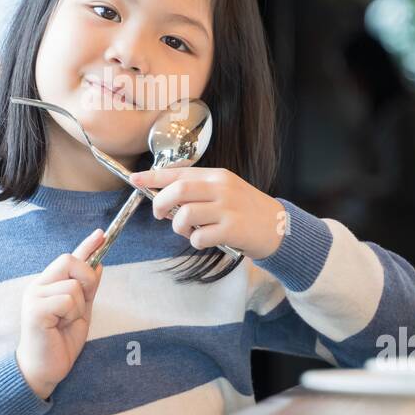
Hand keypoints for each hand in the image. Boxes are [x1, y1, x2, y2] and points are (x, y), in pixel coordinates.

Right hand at [16, 228, 104, 400]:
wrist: (43, 370)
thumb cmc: (60, 342)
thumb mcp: (80, 311)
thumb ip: (87, 289)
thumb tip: (98, 264)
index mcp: (47, 285)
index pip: (69, 258)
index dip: (86, 245)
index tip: (102, 233)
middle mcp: (38, 286)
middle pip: (69, 261)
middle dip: (86, 278)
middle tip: (84, 301)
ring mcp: (34, 296)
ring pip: (73, 285)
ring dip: (79, 306)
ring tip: (65, 322)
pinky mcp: (35, 309)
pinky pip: (67, 300)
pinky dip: (71, 314)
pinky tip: (59, 326)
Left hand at [129, 166, 287, 260]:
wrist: (278, 227)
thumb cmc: (246, 211)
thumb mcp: (224, 191)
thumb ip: (199, 191)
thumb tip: (165, 196)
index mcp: (217, 176)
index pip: (179, 172)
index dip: (153, 177)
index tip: (135, 179)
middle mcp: (222, 188)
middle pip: (179, 191)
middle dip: (161, 203)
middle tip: (160, 215)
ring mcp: (228, 208)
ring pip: (185, 215)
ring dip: (179, 227)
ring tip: (189, 231)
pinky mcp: (232, 229)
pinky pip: (199, 237)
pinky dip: (195, 242)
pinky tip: (206, 240)